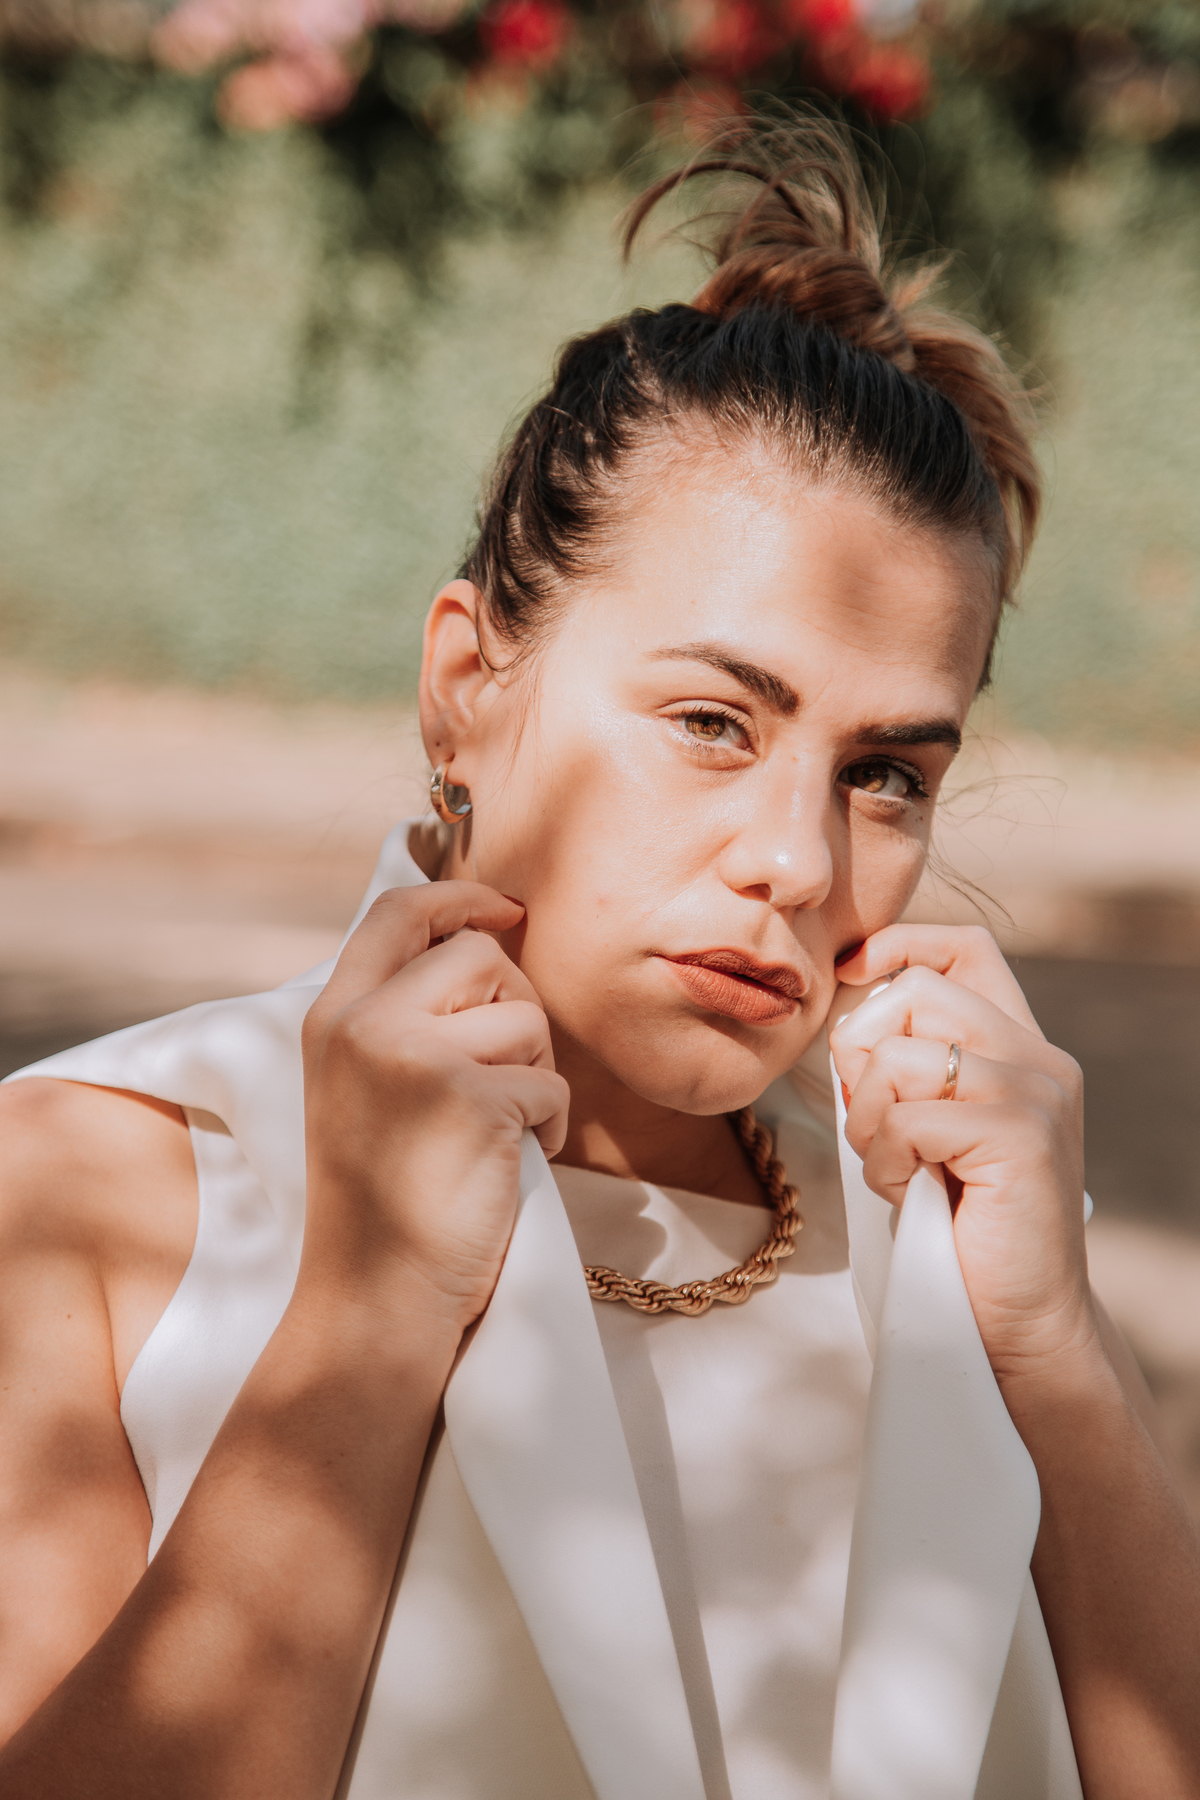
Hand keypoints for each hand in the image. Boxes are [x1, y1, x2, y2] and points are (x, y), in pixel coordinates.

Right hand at [300, 882, 569, 1337]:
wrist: (371, 1302)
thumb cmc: (380, 1205)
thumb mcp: (358, 1089)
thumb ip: (397, 1018)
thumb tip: (484, 946)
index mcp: (331, 1016)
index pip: (397, 911)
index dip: (460, 896)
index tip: (507, 908)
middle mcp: (366, 1023)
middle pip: (480, 955)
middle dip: (515, 1006)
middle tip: (507, 1077)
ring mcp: (417, 1057)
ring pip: (526, 1017)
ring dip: (537, 1073)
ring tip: (502, 1133)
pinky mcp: (473, 1098)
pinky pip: (552, 1081)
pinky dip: (552, 1125)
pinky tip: (514, 1166)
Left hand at [829, 925, 1092, 1381]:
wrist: (1019, 1319)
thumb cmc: (959, 1226)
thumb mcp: (931, 1127)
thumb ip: (908, 1065)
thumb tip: (845, 1014)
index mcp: (1022, 1048)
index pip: (964, 948)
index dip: (898, 946)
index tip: (850, 976)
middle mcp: (1039, 1058)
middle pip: (914, 993)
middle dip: (864, 1056)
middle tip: (878, 1126)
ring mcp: (1036, 1094)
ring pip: (900, 1056)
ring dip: (870, 1120)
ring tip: (899, 1168)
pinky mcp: (1022, 1137)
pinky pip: (907, 1117)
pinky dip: (886, 1161)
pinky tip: (912, 1194)